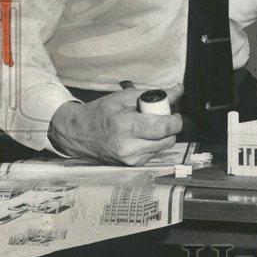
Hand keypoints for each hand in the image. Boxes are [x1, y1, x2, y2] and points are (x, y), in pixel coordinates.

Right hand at [48, 84, 183, 164]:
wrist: (78, 133)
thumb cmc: (101, 113)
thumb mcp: (126, 97)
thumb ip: (154, 95)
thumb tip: (178, 90)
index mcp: (127, 128)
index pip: (164, 128)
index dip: (175, 120)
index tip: (173, 113)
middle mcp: (130, 148)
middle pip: (168, 140)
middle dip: (169, 127)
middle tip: (159, 117)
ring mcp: (130, 160)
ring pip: (162, 147)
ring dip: (161, 135)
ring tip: (145, 125)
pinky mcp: (131, 165)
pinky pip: (153, 153)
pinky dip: (152, 143)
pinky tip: (140, 135)